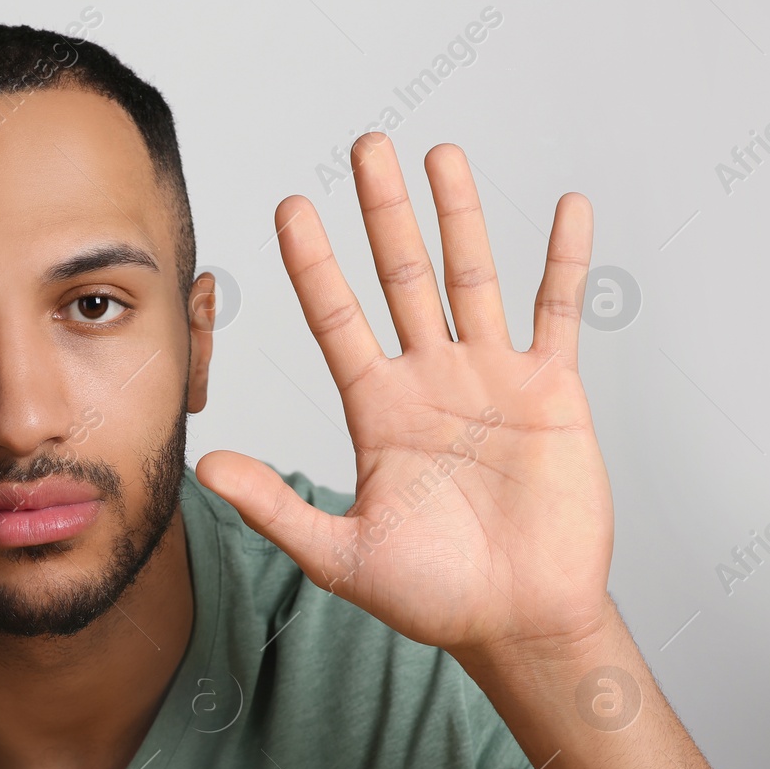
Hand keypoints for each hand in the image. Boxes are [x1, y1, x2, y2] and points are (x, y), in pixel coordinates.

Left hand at [197, 135, 613, 660]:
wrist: (518, 622)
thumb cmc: (433, 596)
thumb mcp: (339, 553)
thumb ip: (275, 506)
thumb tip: (203, 465)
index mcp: (376, 410)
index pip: (336, 317)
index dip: (313, 263)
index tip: (289, 206)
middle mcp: (428, 380)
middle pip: (400, 276)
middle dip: (382, 212)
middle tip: (365, 146)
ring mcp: (490, 379)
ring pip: (471, 277)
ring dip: (458, 215)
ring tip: (439, 154)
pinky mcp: (551, 391)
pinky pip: (557, 312)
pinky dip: (563, 262)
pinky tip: (566, 208)